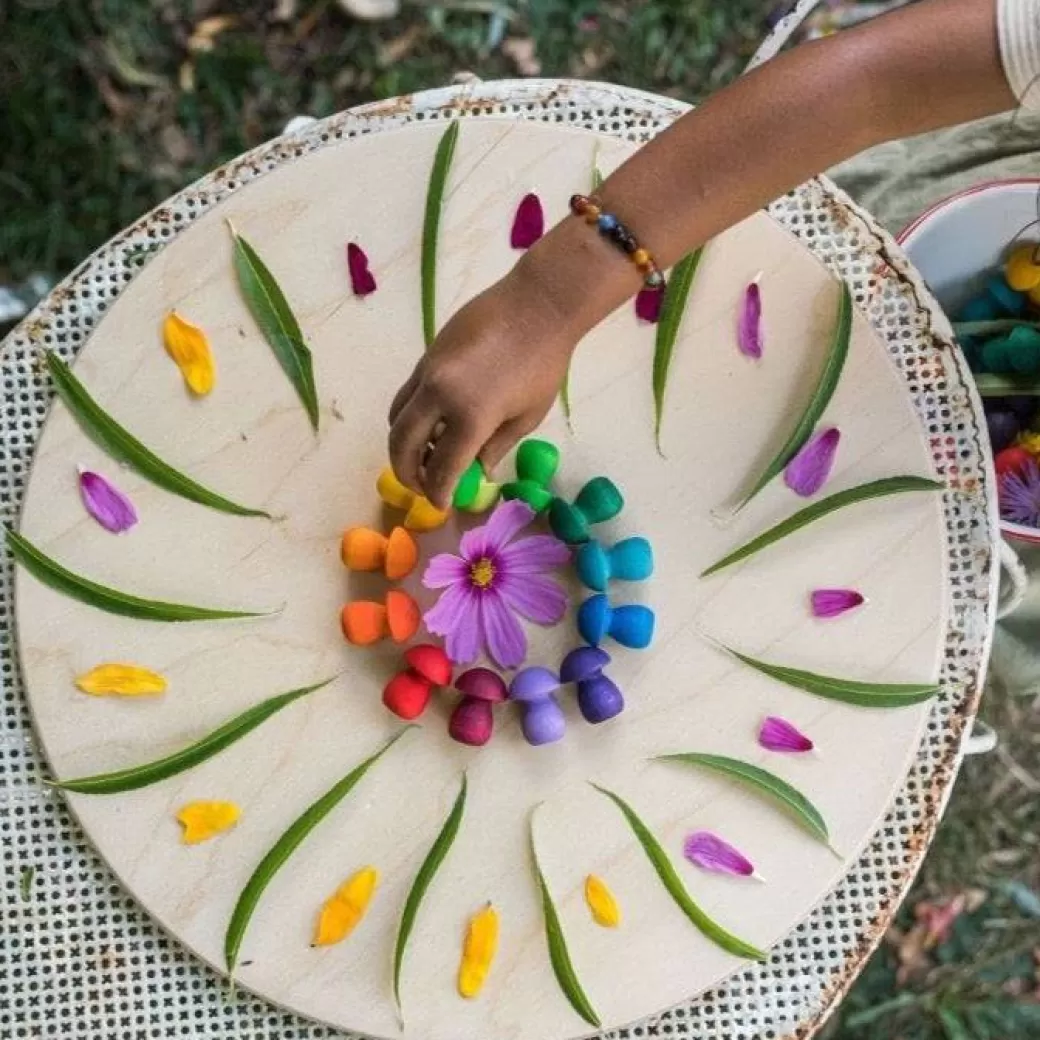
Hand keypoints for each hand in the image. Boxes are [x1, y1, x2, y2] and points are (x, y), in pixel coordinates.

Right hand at [387, 267, 573, 509]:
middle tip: (419, 486)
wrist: (538, 305)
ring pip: (396, 418)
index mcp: (471, 417)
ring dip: (402, 444)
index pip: (441, 468)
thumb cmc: (543, 364)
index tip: (440, 506)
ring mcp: (428, 373)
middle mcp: (439, 395)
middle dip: (406, 472)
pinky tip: (429, 425)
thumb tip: (474, 470)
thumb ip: (495, 448)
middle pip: (402, 445)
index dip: (437, 493)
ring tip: (421, 457)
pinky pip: (406, 395)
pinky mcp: (426, 355)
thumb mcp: (526, 417)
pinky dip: (409, 416)